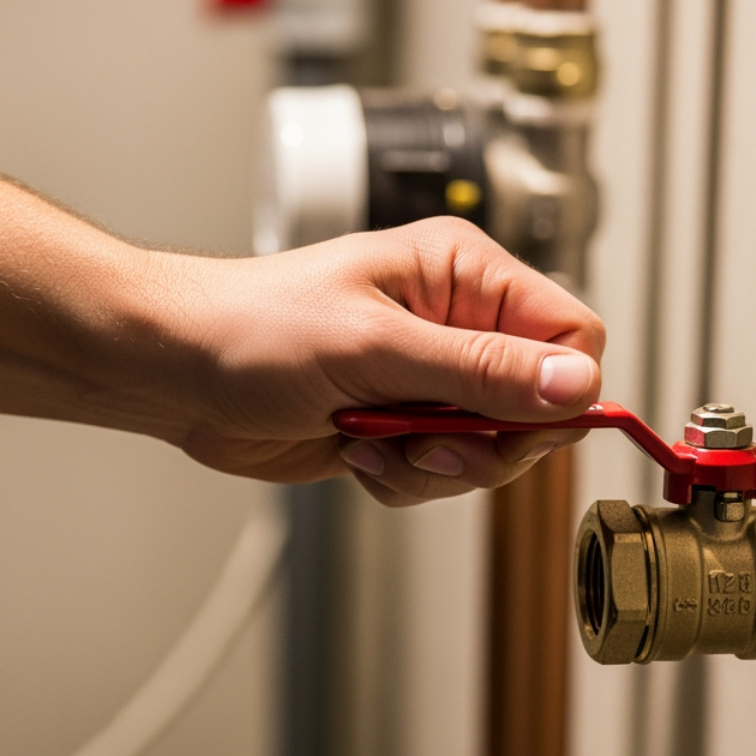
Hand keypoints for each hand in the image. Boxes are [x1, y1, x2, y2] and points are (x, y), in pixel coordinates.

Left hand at [139, 218, 605, 504]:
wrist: (178, 370)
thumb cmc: (254, 329)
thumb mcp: (376, 348)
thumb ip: (482, 371)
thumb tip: (576, 385)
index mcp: (464, 276)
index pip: (571, 335)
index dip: (559, 391)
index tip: (514, 424)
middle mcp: (457, 325)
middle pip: (538, 407)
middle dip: (483, 442)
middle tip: (424, 441)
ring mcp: (430, 379)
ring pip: (491, 452)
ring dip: (433, 466)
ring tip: (373, 440)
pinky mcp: (403, 426)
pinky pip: (442, 475)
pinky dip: (401, 479)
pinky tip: (353, 450)